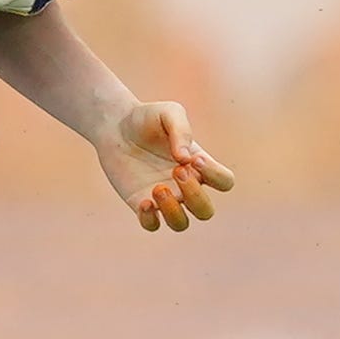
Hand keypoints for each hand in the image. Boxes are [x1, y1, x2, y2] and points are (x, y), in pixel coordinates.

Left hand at [97, 99, 234, 233]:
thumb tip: (184, 159)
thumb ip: (181, 130)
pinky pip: (152, 225)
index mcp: (199, 165)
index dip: (215, 175)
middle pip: (205, 211)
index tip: (194, 158)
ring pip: (181, 224)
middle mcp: (184, 186)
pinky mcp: (140, 203)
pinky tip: (144, 201)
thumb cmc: (147, 118)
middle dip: (194, 195)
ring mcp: (163, 197)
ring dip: (173, 211)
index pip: (225, 182)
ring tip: (158, 188)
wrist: (114, 125)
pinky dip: (150, 219)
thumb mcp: (168, 113)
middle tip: (177, 171)